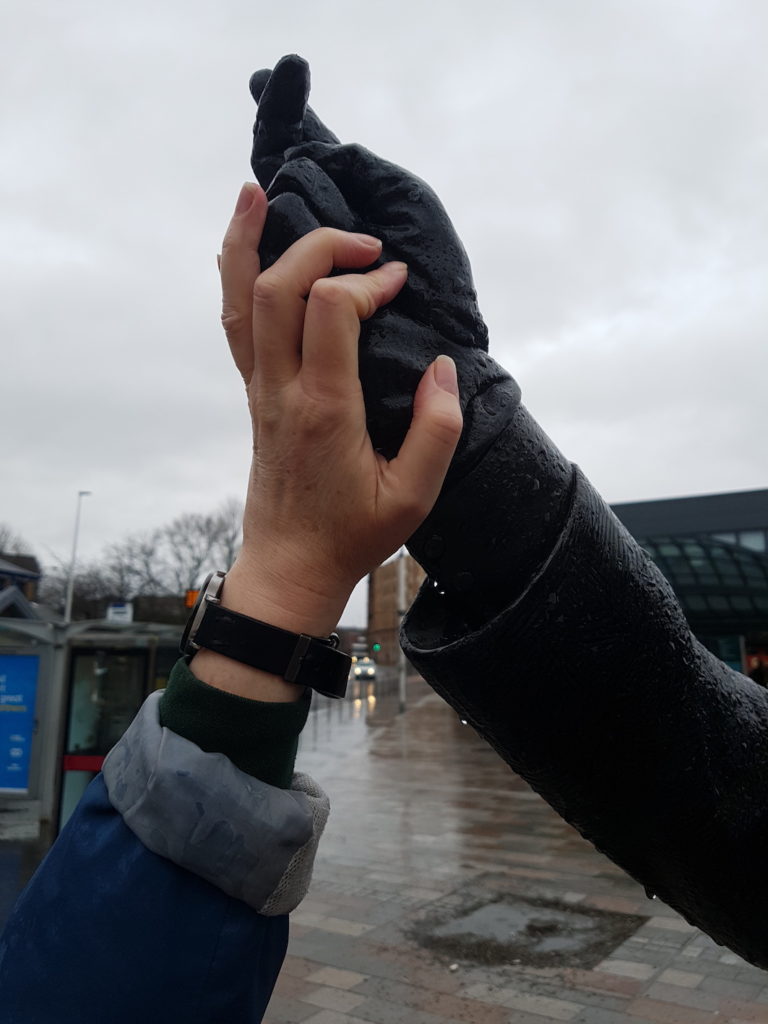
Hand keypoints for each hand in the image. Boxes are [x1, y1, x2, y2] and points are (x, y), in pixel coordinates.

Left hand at [245, 56, 573, 621]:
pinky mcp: (255, 394)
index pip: (332, 310)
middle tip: (366, 244)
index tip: (401, 283)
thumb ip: (438, 429)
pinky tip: (248, 247)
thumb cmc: (352, 535)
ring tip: (256, 191)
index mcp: (325, 408)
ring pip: (238, 299)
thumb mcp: (413, 496)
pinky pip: (236, 323)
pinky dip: (237, 275)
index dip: (369, 282)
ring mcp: (260, 389)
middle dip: (320, 245)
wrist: (290, 566)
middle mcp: (282, 389)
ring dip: (246, 242)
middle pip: (277, 287)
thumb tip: (441, 367)